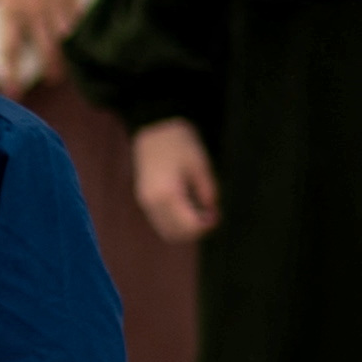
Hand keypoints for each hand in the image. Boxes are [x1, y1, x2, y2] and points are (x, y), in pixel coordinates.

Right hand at [130, 119, 218, 241]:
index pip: (188, 226)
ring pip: (166, 231)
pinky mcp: (144, 198)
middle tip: (210, 216)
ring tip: (199, 212)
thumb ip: (207, 191)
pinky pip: (160, 221)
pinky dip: (175, 222)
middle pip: (175, 234)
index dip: (206, 227)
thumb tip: (211, 210)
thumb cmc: (179, 142)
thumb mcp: (200, 165)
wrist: (153, 127)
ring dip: (184, 229)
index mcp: (168, 194)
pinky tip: (187, 207)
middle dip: (195, 231)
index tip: (217, 215)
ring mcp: (145, 202)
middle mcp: (152, 203)